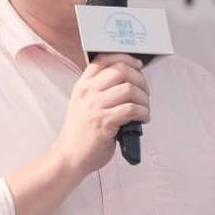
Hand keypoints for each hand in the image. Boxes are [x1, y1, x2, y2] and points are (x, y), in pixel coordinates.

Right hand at [52, 53, 148, 178]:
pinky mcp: (104, 122)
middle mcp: (88, 92)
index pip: (105, 59)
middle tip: (145, 92)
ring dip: (144, 98)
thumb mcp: (83, 103)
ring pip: (129, 89)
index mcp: (83, 85)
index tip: (137, 65)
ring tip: (145, 108)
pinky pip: (131, 109)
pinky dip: (143, 112)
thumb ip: (99, 90)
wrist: (70, 156)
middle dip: (140, 79)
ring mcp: (95, 107)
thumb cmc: (80, 132)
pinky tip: (143, 118)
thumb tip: (129, 80)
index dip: (125, 58)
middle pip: (121, 70)